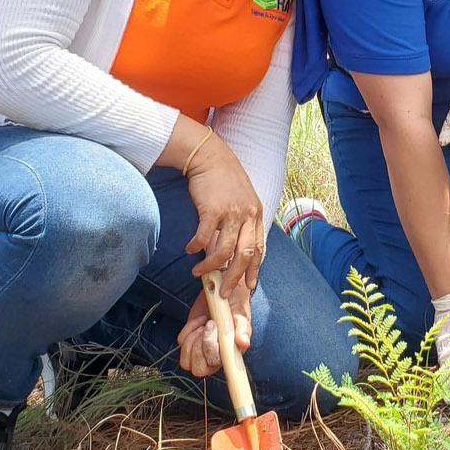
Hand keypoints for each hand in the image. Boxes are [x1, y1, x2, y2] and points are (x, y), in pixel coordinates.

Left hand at [177, 278, 251, 377]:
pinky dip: (188, 329)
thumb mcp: (241, 314)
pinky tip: (200, 320)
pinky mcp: (190, 341)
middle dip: (201, 346)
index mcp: (230, 355)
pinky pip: (181, 343)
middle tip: (210, 324)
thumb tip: (244, 342)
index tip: (216, 332)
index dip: (212, 356)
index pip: (217, 369)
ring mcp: (200, 351)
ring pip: (186, 361)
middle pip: (199, 369)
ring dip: (193, 338)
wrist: (222, 293)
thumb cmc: (236, 306)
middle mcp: (215, 358)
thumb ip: (243, 328)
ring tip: (206, 322)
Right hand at [183, 135, 265, 296]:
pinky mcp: (212, 209)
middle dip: (234, 278)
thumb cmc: (223, 180)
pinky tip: (190, 250)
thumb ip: (240, 222)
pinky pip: (205, 236)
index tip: (248, 286)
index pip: (259, 249)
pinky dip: (197, 247)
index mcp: (256, 214)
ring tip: (199, 272)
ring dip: (211, 266)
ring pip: (225, 250)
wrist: (210, 156)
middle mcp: (247, 215)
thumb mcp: (241, 200)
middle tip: (224, 293)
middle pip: (245, 255)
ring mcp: (231, 212)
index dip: (254, 270)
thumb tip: (230, 249)